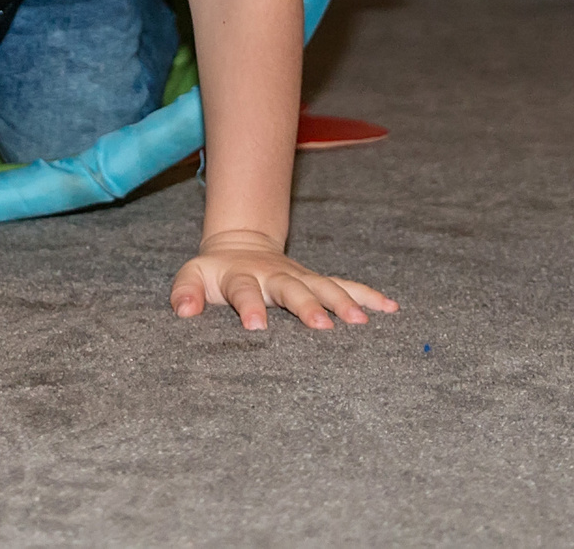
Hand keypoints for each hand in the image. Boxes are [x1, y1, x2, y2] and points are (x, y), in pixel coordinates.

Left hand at [171, 229, 398, 331]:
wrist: (240, 246)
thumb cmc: (214, 272)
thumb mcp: (191, 275)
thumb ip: (186, 291)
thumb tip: (183, 311)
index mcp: (241, 276)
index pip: (245, 291)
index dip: (251, 306)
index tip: (257, 326)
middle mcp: (274, 275)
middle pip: (292, 289)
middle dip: (308, 306)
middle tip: (323, 327)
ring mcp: (299, 277)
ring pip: (324, 286)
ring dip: (343, 302)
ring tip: (362, 322)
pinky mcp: (316, 281)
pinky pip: (345, 286)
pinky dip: (367, 295)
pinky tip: (391, 308)